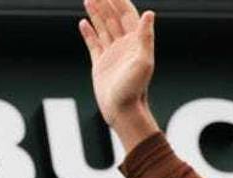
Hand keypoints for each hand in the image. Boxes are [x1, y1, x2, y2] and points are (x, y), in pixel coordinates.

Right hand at [78, 0, 158, 145]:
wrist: (122, 111)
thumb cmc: (135, 89)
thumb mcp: (144, 61)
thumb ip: (145, 37)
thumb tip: (149, 13)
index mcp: (136, 42)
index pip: (126, 14)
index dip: (118, 0)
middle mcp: (124, 45)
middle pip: (113, 18)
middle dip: (105, 3)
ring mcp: (112, 54)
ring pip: (103, 28)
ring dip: (96, 13)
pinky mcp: (100, 64)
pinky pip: (93, 44)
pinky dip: (88, 33)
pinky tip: (83, 22)